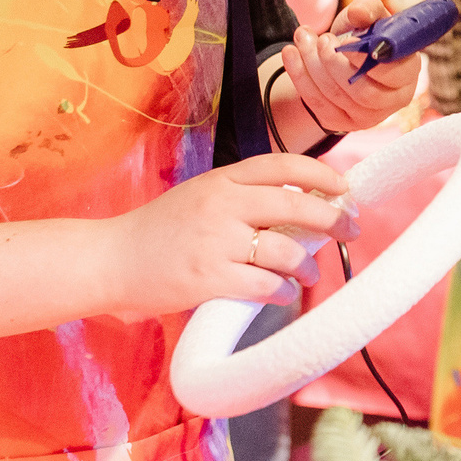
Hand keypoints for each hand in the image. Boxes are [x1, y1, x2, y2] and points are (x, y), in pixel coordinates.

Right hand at [102, 154, 355, 318]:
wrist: (110, 260)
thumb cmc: (160, 231)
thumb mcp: (201, 197)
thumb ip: (243, 198)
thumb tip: (301, 207)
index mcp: (222, 180)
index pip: (283, 166)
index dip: (321, 175)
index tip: (344, 188)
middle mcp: (223, 205)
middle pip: (297, 207)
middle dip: (332, 220)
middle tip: (349, 231)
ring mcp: (216, 242)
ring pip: (286, 251)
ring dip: (307, 266)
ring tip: (308, 274)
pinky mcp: (209, 279)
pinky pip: (265, 286)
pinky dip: (282, 292)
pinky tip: (282, 294)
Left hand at [277, 0, 423, 137]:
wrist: (344, 58)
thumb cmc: (366, 36)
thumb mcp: (370, 17)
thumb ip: (368, 8)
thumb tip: (359, 14)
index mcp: (407, 73)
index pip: (394, 74)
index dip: (369, 59)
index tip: (349, 41)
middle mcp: (392, 100)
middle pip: (363, 92)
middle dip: (335, 63)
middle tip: (322, 39)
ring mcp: (366, 117)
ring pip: (337, 97)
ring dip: (313, 65)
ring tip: (303, 37)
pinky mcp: (340, 122)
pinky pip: (317, 104)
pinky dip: (299, 77)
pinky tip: (290, 53)